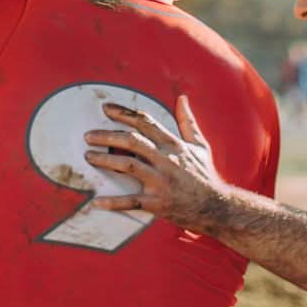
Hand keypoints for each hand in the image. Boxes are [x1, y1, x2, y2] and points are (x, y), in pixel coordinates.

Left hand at [84, 96, 226, 234]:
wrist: (217, 208)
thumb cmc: (205, 176)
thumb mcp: (200, 145)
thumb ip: (187, 121)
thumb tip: (182, 98)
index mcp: (174, 145)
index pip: (145, 122)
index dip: (124, 113)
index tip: (105, 109)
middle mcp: (166, 160)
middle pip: (132, 141)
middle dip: (107, 135)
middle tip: (88, 135)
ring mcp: (162, 181)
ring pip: (128, 165)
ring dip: (105, 160)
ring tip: (88, 156)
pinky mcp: (158, 203)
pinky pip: (132, 201)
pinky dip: (113, 202)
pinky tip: (96, 202)